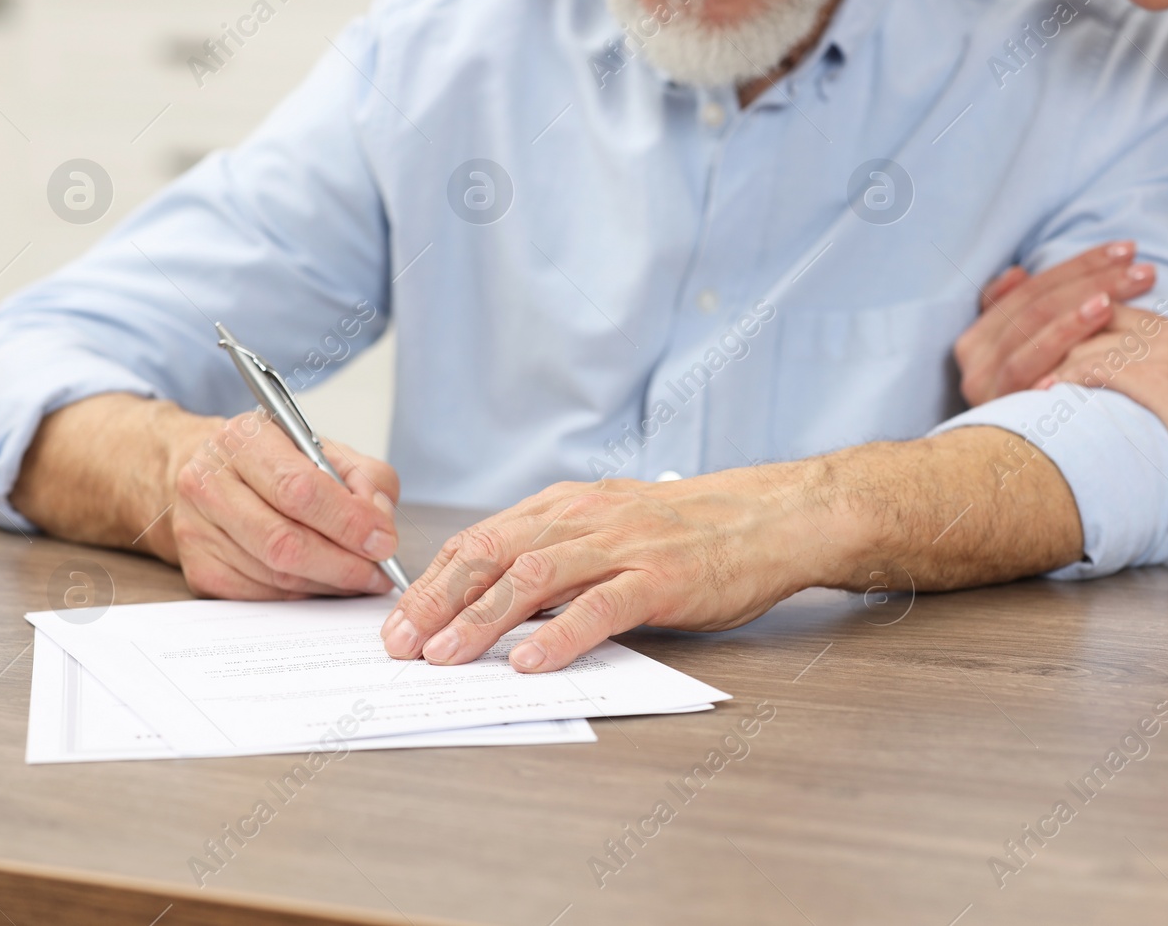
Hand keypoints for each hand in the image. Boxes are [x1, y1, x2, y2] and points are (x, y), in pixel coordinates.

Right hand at [165, 410, 402, 599]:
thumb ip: (365, 479)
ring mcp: (196, 530)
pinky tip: (323, 581)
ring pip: (276, 574)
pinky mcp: (199, 569)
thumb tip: (380, 526)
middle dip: (343, 564)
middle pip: (284, 541)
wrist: (211, 471)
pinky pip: (262, 594)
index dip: (348, 521)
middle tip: (378, 572)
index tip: (383, 541)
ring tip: (359, 577)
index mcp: (244, 440)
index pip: (299, 489)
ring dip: (329, 583)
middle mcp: (209, 483)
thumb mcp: (326, 450)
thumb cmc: (274, 460)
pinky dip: (303, 593)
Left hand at [379, 462, 856, 672]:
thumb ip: (559, 552)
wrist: (769, 517)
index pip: (480, 540)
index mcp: (566, 506)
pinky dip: (560, 636)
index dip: (432, 581)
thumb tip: (497, 601)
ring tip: (445, 657)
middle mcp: (584, 518)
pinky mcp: (660, 579)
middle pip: (491, 555)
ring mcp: (622, 546)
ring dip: (480, 620)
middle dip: (436, 601)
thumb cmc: (691, 530)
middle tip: (401, 645)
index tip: (398, 620)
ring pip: (533, 577)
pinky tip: (529, 662)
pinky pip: (600, 607)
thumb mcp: (611, 526)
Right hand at [955, 241, 1157, 405]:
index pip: (1033, 287)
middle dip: (1090, 277)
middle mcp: (973, 358)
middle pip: (1035, 302)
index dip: (1080, 264)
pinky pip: (1032, 358)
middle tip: (1140, 266)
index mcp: (979, 339)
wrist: (1016, 489)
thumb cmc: (1042, 416)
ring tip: (1127, 286)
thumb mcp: (1025, 358)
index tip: (1126, 250)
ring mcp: (982, 382)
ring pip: (1032, 323)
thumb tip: (1016, 272)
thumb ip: (1017, 315)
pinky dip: (1067, 331)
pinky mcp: (996, 403)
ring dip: (1083, 298)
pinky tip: (1103, 315)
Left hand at [1035, 308, 1167, 461]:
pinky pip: (1092, 367)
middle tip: (1028, 360)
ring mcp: (1163, 352)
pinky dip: (1064, 379)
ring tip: (1027, 383)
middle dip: (1060, 337)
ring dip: (1054, 362)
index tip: (1059, 347)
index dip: (1087, 328)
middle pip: (1097, 318)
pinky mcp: (1153, 377)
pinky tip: (1045, 396)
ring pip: (1088, 342)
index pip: (1123, 314)